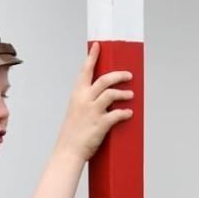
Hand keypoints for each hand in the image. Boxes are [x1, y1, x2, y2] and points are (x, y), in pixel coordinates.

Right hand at [53, 43, 135, 161]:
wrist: (68, 151)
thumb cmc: (73, 133)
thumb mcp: (76, 111)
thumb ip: (87, 101)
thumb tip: (105, 96)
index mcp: (77, 95)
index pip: (85, 70)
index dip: (92, 57)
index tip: (98, 45)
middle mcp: (84, 100)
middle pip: (105, 80)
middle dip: (119, 75)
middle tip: (128, 75)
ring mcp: (92, 111)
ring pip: (112, 94)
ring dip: (124, 93)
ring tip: (130, 95)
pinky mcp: (100, 124)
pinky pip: (118, 114)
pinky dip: (125, 113)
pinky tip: (129, 113)